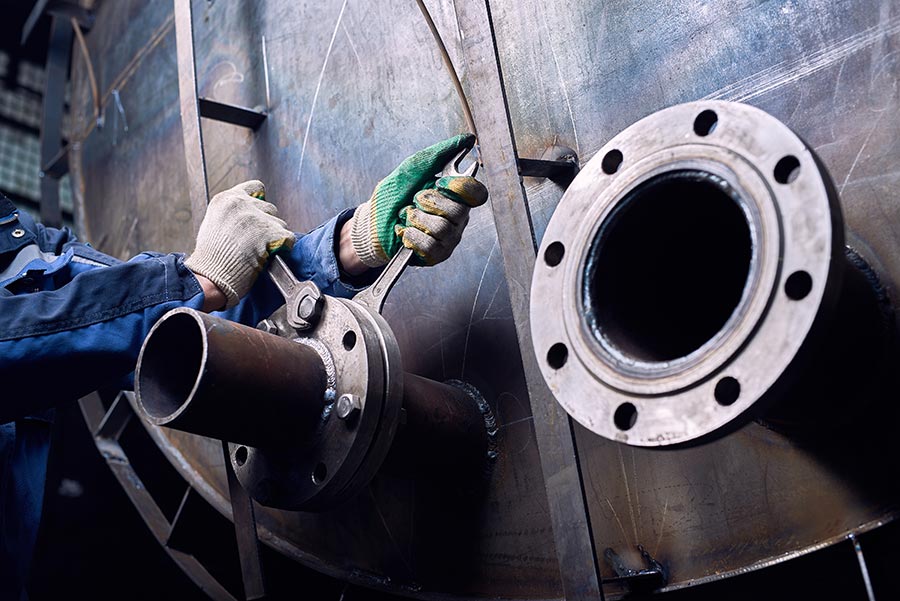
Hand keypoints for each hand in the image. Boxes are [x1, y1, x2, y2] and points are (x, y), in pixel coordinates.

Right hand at [185, 180, 294, 308]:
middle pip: (270, 208)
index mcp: (226, 199)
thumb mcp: (214, 223)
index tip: (258, 214)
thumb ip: (234, 213)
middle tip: (256, 241)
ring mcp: (255, 218)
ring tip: (259, 250)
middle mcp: (241, 204)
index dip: (259, 202)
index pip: (255, 188)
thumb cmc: (210, 257)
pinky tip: (270, 254)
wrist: (210, 276)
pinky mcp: (268, 234)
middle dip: (266, 224)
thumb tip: (251, 214)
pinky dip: (283, 247)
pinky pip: (288, 238)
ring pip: (280, 223)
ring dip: (275, 237)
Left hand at [350, 133, 487, 267]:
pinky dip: (411, 236)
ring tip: (407, 217)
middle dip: (428, 203)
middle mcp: (457, 219)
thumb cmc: (394, 196)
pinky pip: (431, 247)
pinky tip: (405, 232)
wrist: (371, 222)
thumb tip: (466, 139)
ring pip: (443, 229)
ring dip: (416, 219)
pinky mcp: (436, 256)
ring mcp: (448, 239)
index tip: (438, 182)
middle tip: (415, 201)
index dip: (457, 187)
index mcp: (456, 197)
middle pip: (458, 211)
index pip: (476, 193)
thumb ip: (440, 153)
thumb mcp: (414, 168)